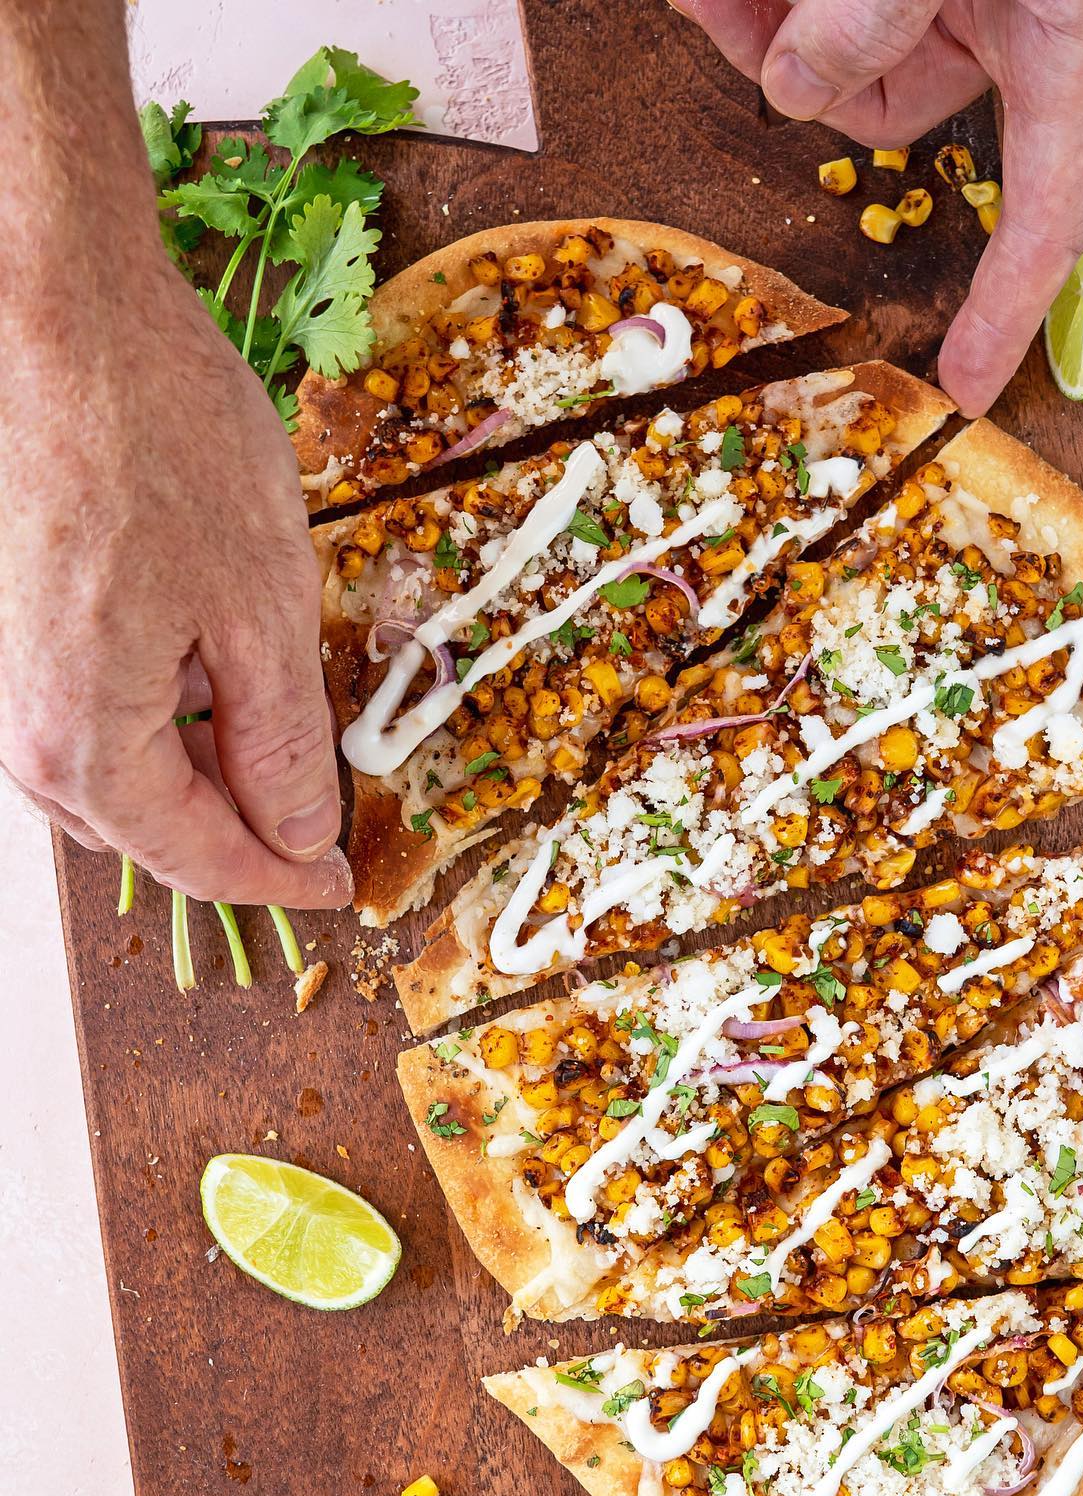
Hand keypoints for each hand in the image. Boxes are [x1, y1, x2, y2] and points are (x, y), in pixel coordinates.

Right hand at [0, 247, 350, 907]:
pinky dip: (159, 717)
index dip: (283, 883)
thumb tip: (299, 835)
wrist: (55, 314)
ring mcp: (3, 677)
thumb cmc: (157, 440)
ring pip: (114, 776)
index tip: (341, 886)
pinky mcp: (7, 629)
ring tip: (273, 725)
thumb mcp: (264, 611)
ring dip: (198, 773)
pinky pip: (88, 712)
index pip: (198, 861)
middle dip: (239, 831)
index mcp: (81, 743)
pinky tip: (210, 659)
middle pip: (148, 830)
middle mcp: (20, 728)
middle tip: (320, 816)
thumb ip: (283, 748)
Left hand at [670, 0, 1082, 415]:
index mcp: (1064, 42)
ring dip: (762, 9)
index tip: (969, 389)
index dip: (1008, 309)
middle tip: (723, 13)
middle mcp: (1010, 23)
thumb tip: (797, 88)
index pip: (1045, 212)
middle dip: (797, 68)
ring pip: (843, 40)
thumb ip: (876, 5)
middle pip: (893, 106)